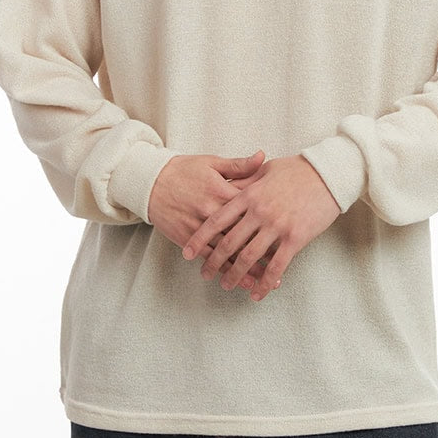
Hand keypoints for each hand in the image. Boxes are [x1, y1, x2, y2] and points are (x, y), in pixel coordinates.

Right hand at [148, 150, 274, 290]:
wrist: (151, 181)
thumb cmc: (184, 170)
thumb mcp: (212, 163)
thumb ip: (239, 165)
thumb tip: (262, 156)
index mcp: (221, 190)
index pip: (250, 210)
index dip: (268, 222)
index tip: (287, 231)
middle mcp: (211, 211)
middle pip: (241, 235)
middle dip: (261, 252)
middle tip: (280, 266)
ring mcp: (198, 227)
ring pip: (226, 252)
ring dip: (245, 268)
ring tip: (264, 282)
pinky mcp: (187, 238)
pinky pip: (208, 257)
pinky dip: (223, 270)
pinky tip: (236, 281)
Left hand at [181, 154, 340, 300]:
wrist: (328, 174)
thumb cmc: (297, 169)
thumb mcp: (265, 170)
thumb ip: (243, 181)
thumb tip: (225, 187)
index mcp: (249, 195)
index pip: (217, 221)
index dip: (200, 238)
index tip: (188, 252)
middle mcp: (259, 212)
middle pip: (229, 243)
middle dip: (213, 262)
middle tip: (204, 274)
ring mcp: (277, 226)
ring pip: (249, 257)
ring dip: (235, 275)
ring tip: (227, 286)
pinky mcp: (295, 238)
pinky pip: (276, 266)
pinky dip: (264, 282)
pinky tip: (257, 293)